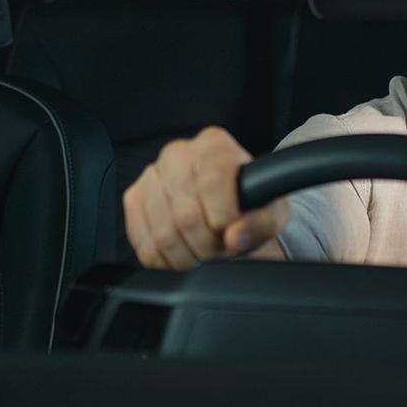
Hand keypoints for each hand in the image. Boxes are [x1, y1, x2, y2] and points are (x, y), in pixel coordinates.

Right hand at [123, 126, 290, 269]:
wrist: (228, 208)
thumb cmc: (250, 205)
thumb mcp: (272, 211)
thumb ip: (262, 222)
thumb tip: (235, 236)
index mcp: (213, 145)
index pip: (211, 183)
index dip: (224, 218)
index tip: (234, 230)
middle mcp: (178, 153)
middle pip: (186, 215)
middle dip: (208, 244)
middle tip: (222, 248)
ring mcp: (151, 176)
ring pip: (163, 234)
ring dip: (188, 256)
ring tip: (206, 252)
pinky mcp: (134, 200)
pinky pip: (143, 243)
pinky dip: (167, 261)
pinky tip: (186, 254)